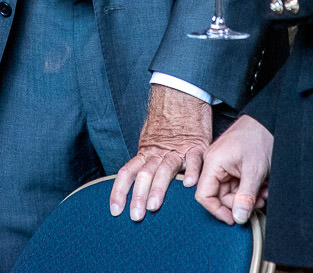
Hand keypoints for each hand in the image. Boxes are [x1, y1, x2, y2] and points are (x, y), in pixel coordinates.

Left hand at [109, 85, 211, 220]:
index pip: (127, 173)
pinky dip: (192, 171)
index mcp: (146, 153)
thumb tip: (135, 186)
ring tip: (154, 205)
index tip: (115, 210)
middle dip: (138, 196)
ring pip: (165, 169)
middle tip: (136, 215)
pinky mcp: (197, 146)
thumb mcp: (151, 143)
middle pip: (144, 174)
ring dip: (158, 188)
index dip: (119, 191)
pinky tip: (189, 183)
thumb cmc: (167, 124)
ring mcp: (178, 149)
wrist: (182, 96)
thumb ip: (146, 163)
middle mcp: (159, 153)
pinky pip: (194, 159)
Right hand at [195, 114, 272, 225]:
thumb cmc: (259, 138)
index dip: (218, 211)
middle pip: (219, 196)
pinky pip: (237, 184)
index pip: (204, 195)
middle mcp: (214, 164)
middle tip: (259, 202)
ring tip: (264, 192)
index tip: (235, 219)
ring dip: (248, 196)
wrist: (270, 120)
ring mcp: (223, 164)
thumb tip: (238, 218)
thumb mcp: (254, 171)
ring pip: (231, 191)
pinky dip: (250, 188)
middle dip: (240, 203)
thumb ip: (245, 196)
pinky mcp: (233, 165)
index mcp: (212, 163)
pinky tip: (263, 185)